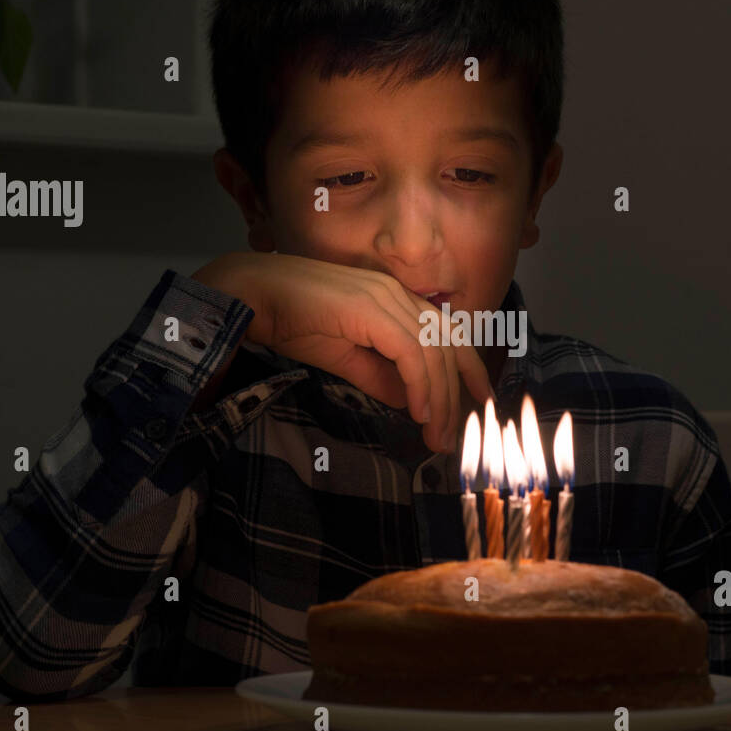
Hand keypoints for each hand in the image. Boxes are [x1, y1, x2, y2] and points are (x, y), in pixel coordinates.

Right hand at [190, 251, 492, 453]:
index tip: (479, 402)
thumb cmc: (291, 321)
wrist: (251, 296)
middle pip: (448, 344)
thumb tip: (412, 402)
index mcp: (394, 299)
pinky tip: (418, 412)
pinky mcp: (370, 309)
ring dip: (438, 398)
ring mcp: (384, 297)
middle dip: (456, 393)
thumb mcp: (345, 357)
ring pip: (432, 351)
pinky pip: (410, 353)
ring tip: (434, 435)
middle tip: (449, 437)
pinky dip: (419, 385)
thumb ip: (381, 377)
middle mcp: (397, 293)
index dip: (470, 368)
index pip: (448, 333)